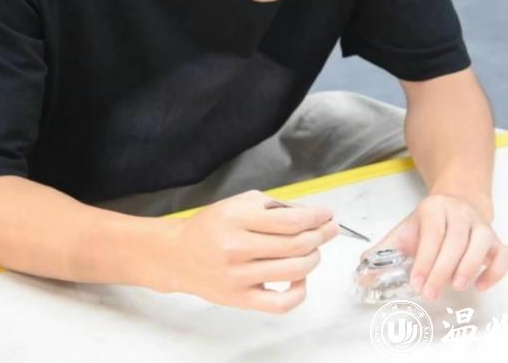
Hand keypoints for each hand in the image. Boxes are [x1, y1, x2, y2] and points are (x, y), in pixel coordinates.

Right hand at [167, 190, 338, 313]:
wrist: (179, 255)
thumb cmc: (211, 227)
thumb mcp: (238, 204)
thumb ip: (274, 207)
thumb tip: (310, 216)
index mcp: (236, 218)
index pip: (290, 220)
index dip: (316, 218)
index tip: (326, 215)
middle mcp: (236, 248)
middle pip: (296, 245)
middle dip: (320, 235)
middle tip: (328, 230)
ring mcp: (238, 277)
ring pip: (294, 270)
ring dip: (314, 257)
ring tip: (314, 250)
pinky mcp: (240, 298)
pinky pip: (281, 303)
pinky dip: (300, 291)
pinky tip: (300, 278)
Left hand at [362, 194, 507, 300]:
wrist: (457, 203)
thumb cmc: (429, 224)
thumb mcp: (404, 232)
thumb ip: (383, 252)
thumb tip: (362, 274)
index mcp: (434, 210)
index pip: (432, 234)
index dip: (425, 260)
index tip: (416, 283)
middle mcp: (460, 214)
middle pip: (455, 241)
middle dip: (442, 270)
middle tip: (431, 293)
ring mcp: (482, 226)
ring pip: (482, 244)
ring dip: (470, 267)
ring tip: (457, 287)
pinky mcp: (497, 240)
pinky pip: (504, 254)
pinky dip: (496, 271)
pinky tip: (480, 285)